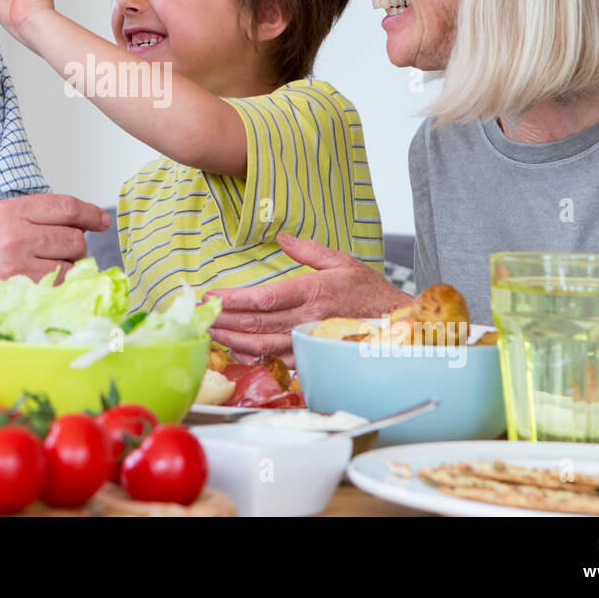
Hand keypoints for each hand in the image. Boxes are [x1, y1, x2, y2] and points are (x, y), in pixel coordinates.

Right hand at [0, 193, 110, 282]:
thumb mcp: (1, 217)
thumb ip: (38, 215)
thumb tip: (85, 222)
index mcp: (10, 211)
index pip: (66, 207)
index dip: (90, 213)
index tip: (101, 220)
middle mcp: (14, 236)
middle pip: (74, 238)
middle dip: (74, 245)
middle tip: (58, 250)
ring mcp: (16, 266)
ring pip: (70, 264)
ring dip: (66, 266)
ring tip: (43, 266)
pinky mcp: (18, 291)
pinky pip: (58, 286)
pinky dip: (58, 284)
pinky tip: (41, 280)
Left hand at [205, 232, 408, 360]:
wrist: (399, 327)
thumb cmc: (371, 293)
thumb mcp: (343, 261)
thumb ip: (308, 250)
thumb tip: (282, 237)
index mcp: (313, 292)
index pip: (263, 298)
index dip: (232, 299)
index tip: (210, 295)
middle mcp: (308, 319)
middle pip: (255, 323)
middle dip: (222, 318)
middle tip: (198, 313)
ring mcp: (308, 341)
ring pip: (260, 345)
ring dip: (231, 338)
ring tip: (209, 330)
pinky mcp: (312, 357)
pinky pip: (275, 360)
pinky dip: (252, 355)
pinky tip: (235, 349)